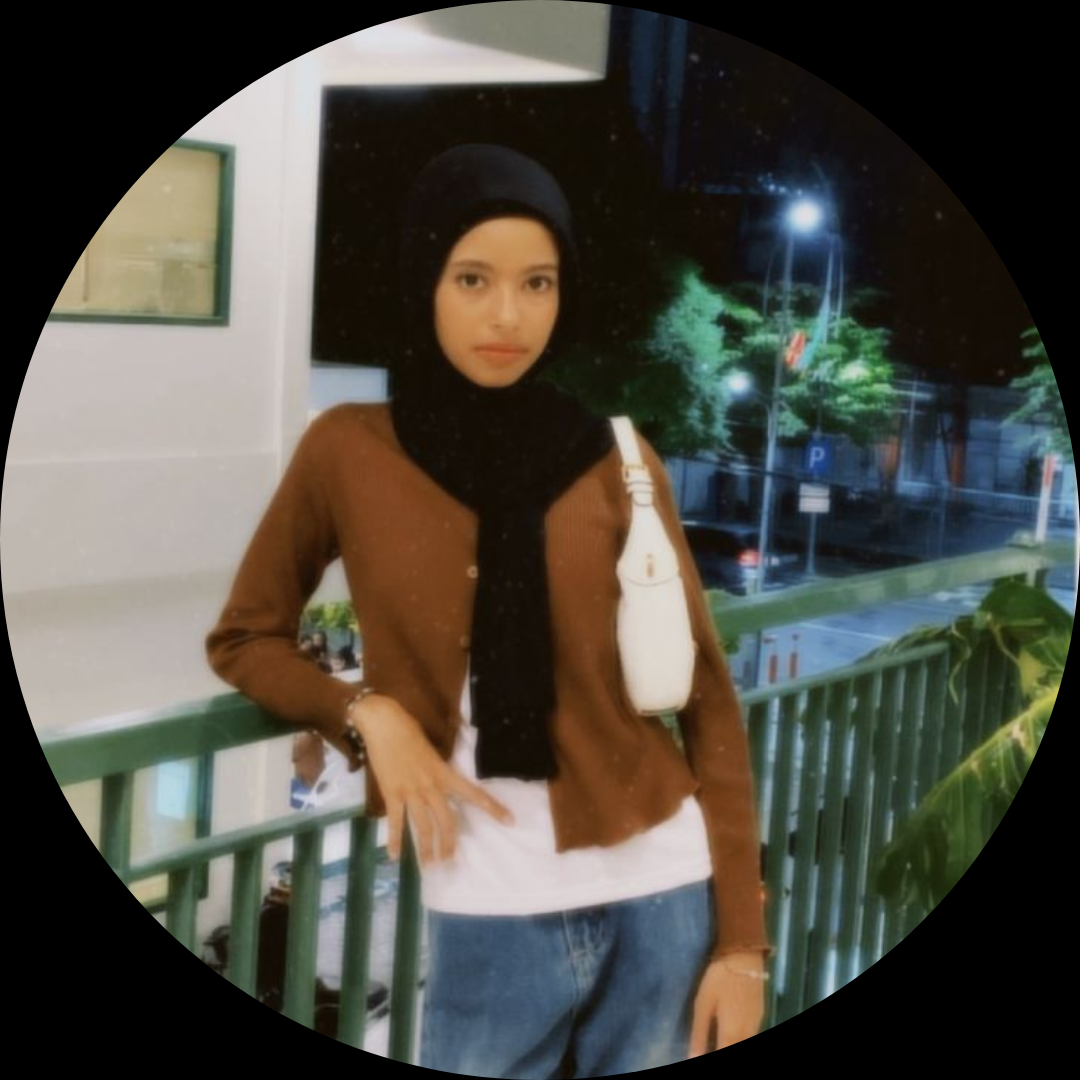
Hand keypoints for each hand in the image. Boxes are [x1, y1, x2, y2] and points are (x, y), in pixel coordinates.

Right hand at [349, 695, 513, 863]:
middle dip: (449, 843)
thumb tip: (440, 785)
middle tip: (450, 860)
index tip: (510, 821)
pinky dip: (394, 839)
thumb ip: (437, 770)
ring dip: (425, 848)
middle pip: (446, 820)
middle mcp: (432, 785)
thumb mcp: (431, 752)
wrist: (384, 723)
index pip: (474, 793)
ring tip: (428, 866)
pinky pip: (395, 821)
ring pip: (423, 825)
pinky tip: (394, 855)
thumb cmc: (407, 731)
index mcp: (444, 773)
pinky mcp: (392, 793)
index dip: (493, 808)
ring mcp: (412, 790)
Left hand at [688, 952, 765, 1054]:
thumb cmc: (719, 979)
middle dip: (722, 1049)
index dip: (710, 1057)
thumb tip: (692, 1058)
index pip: (722, 1055)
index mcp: (731, 1034)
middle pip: (735, 1050)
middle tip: (709, 1046)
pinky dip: (740, 1039)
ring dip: (731, 1043)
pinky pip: (751, 1036)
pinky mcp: (760, 1016)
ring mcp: (756, 1026)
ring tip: (718, 1040)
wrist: (744, 957)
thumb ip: (699, 1034)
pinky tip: (731, 1035)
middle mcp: (747, 1035)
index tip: (701, 1055)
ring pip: (745, 1044)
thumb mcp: (703, 1004)